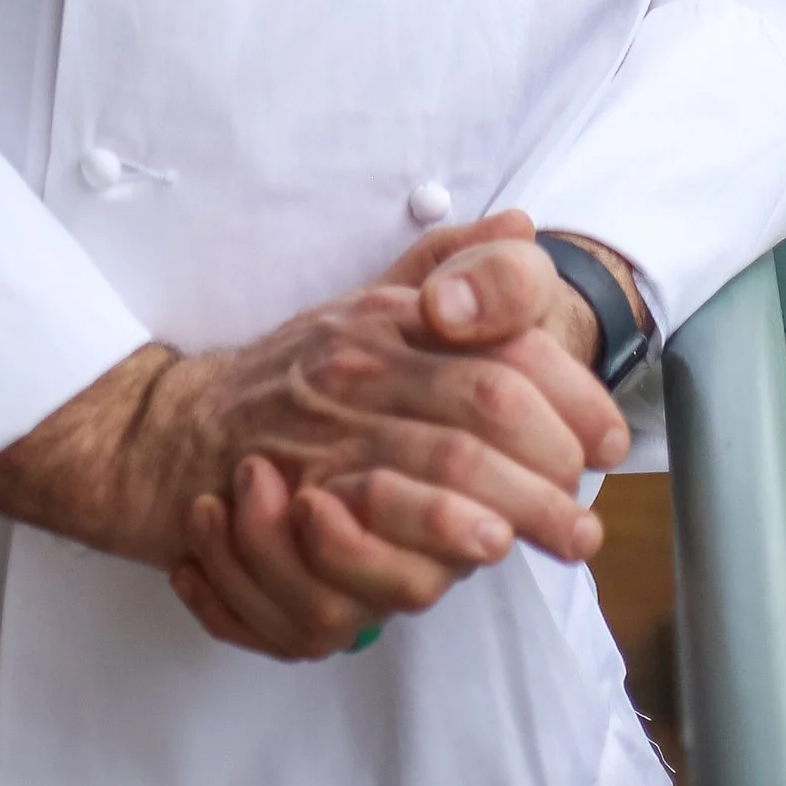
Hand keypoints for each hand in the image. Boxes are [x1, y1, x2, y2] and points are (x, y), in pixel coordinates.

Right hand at [180, 217, 646, 661]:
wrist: (178, 431)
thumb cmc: (289, 376)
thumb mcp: (368, 303)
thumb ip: (449, 265)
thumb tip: (523, 224)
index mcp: (388, 320)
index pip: (500, 345)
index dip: (569, 394)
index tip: (607, 441)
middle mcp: (361, 369)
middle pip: (481, 406)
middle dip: (553, 463)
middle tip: (590, 516)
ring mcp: (327, 435)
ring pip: (436, 466)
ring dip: (507, 506)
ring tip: (555, 539)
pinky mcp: (295, 503)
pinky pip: (374, 532)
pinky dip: (427, 547)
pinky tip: (466, 561)